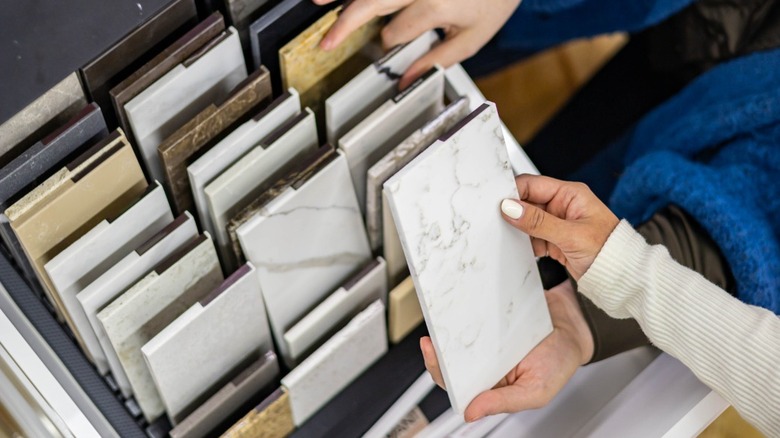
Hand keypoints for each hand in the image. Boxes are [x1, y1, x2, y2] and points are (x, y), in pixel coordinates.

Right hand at [313, 0, 521, 87]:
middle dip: (345, 24)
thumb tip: (405, 81)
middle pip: (370, 3)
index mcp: (435, 5)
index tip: (393, 43)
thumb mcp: (472, 39)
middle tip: (326, 44)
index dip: (391, 42)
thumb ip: (436, 61)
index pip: (395, 32)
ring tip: (317, 3)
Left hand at [421, 280, 593, 421]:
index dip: (440, 371)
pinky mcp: (490, 319)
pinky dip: (464, 312)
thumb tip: (472, 413)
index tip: (433, 355)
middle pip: (450, 360)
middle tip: (431, 340)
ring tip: (441, 324)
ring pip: (458, 338)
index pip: (457, 385)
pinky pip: (473, 317)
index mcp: (490, 386)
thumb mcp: (536, 391)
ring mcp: (486, 340)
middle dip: (437, 351)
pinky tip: (459, 310)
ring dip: (448, 331)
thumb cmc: (559, 363)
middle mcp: (484, 363)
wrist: (573, 327)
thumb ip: (503, 402)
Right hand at [500, 174, 619, 280]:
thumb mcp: (570, 235)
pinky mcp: (555, 239)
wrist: (622, 277)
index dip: (514, 192)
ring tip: (517, 238)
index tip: (498, 204)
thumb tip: (511, 208)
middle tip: (501, 222)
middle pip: (527, 202)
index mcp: (570, 194)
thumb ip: (538, 221)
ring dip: (520, 230)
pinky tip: (527, 249)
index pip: (533, 184)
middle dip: (515, 212)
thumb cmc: (610, 252)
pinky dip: (526, 243)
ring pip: (528, 220)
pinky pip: (532, 236)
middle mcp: (563, 205)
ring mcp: (558, 222)